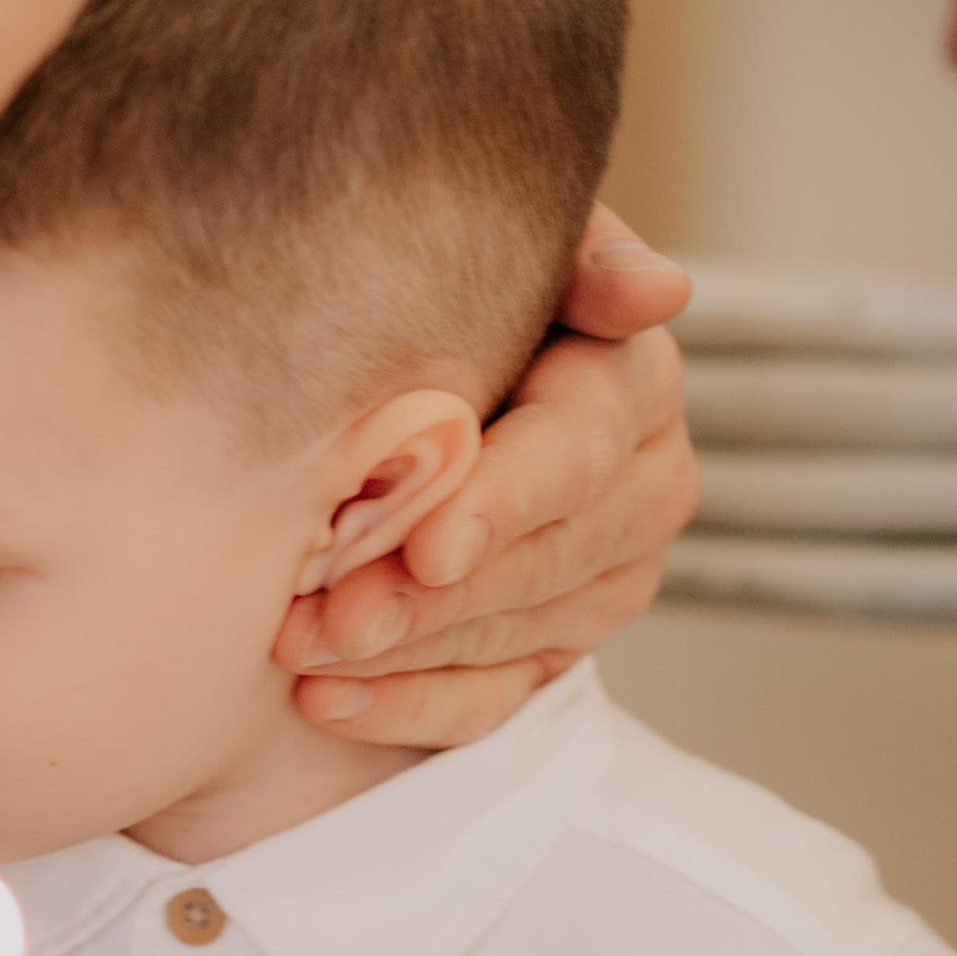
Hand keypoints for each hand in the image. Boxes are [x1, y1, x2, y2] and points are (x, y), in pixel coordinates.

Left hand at [276, 207, 695, 746]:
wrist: (415, 361)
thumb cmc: (445, 285)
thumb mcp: (511, 249)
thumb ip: (577, 254)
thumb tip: (655, 291)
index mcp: (632, 384)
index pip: (581, 449)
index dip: (508, 498)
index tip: (431, 543)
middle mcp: (639, 489)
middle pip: (547, 559)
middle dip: (436, 594)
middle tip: (336, 611)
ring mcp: (602, 579)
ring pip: (514, 634)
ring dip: (403, 650)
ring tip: (301, 647)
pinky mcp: (554, 648)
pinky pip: (493, 700)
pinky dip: (405, 706)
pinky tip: (323, 700)